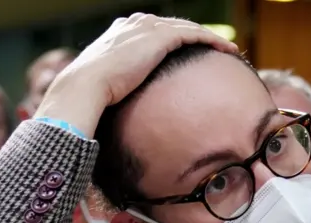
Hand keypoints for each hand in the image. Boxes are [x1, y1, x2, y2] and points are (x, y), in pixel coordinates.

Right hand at [34, 14, 237, 137]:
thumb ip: (115, 88)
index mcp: (120, 33)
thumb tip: (118, 110)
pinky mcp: (159, 38)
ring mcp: (147, 29)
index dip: (172, 38)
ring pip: (186, 27)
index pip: (153, 30)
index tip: (186, 52)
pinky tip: (227, 49)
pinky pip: (194, 35)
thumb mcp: (103, 86)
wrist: (84, 87)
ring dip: (208, 36)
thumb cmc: (89, 95)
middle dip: (193, 34)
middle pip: (172, 25)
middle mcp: (134, 25)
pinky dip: (212, 40)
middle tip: (213, 47)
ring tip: (226, 47)